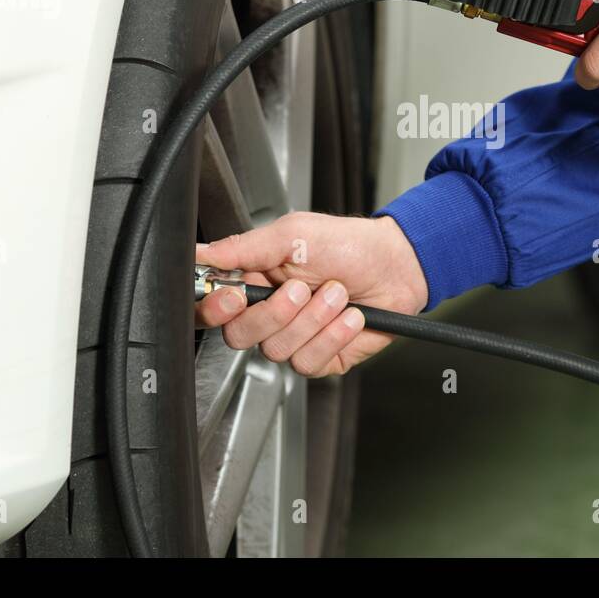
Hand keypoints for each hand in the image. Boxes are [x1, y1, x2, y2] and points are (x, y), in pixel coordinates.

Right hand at [194, 213, 426, 376]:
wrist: (397, 266)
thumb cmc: (350, 245)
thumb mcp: (293, 235)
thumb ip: (243, 247)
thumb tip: (200, 253)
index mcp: (255, 280)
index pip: (213, 308)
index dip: (217, 308)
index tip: (235, 296)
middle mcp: (270, 313)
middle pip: (240, 335)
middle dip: (275, 313)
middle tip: (302, 288)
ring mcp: (295, 338)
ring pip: (277, 350)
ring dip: (314, 319)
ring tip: (338, 294)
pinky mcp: (320, 358)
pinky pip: (308, 362)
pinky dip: (333, 336)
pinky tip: (350, 317)